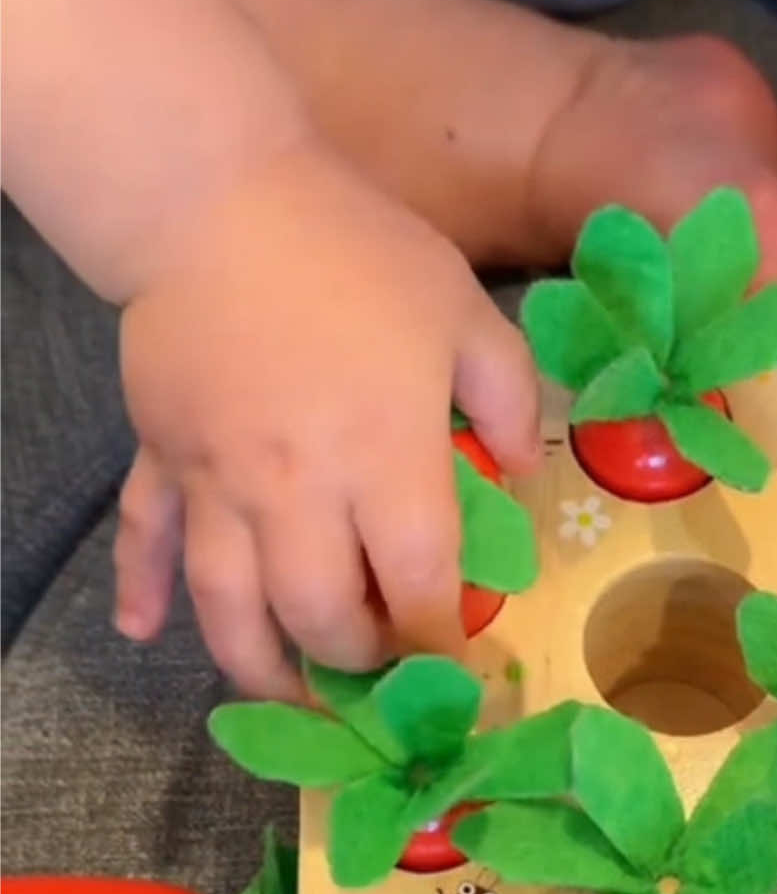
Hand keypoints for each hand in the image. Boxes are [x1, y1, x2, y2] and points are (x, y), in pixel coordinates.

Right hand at [113, 145, 540, 698]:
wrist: (220, 196)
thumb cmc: (357, 252)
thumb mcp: (465, 312)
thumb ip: (505, 399)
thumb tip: (520, 476)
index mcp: (384, 459)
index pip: (415, 587)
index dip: (438, 644)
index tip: (456, 669)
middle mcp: (297, 492)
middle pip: (319, 617)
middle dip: (355, 660)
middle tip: (379, 666)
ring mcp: (218, 482)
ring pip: (228, 607)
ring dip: (257, 667)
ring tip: (287, 697)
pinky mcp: (162, 456)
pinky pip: (145, 537)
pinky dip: (140, 590)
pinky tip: (140, 633)